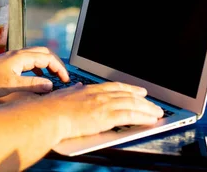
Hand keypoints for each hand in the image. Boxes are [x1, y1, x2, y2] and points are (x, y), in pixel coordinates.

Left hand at [0, 47, 68, 97]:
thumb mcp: (12, 85)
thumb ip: (32, 85)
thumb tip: (50, 85)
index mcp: (22, 57)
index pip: (48, 58)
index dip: (59, 68)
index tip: (66, 79)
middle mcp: (20, 54)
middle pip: (45, 53)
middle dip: (56, 63)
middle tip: (63, 76)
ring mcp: (15, 56)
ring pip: (38, 55)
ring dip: (48, 64)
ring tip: (55, 77)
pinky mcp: (11, 61)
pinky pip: (30, 60)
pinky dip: (39, 67)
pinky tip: (39, 77)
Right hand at [45, 82, 163, 139]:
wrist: (49, 116)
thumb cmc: (51, 108)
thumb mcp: (64, 94)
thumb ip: (74, 91)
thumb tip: (77, 87)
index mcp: (89, 90)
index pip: (115, 87)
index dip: (130, 89)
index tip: (139, 91)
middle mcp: (99, 95)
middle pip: (127, 95)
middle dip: (143, 100)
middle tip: (154, 104)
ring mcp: (103, 105)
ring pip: (132, 105)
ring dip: (147, 109)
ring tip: (157, 113)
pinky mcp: (105, 117)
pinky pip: (130, 116)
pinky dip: (143, 118)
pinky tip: (150, 120)